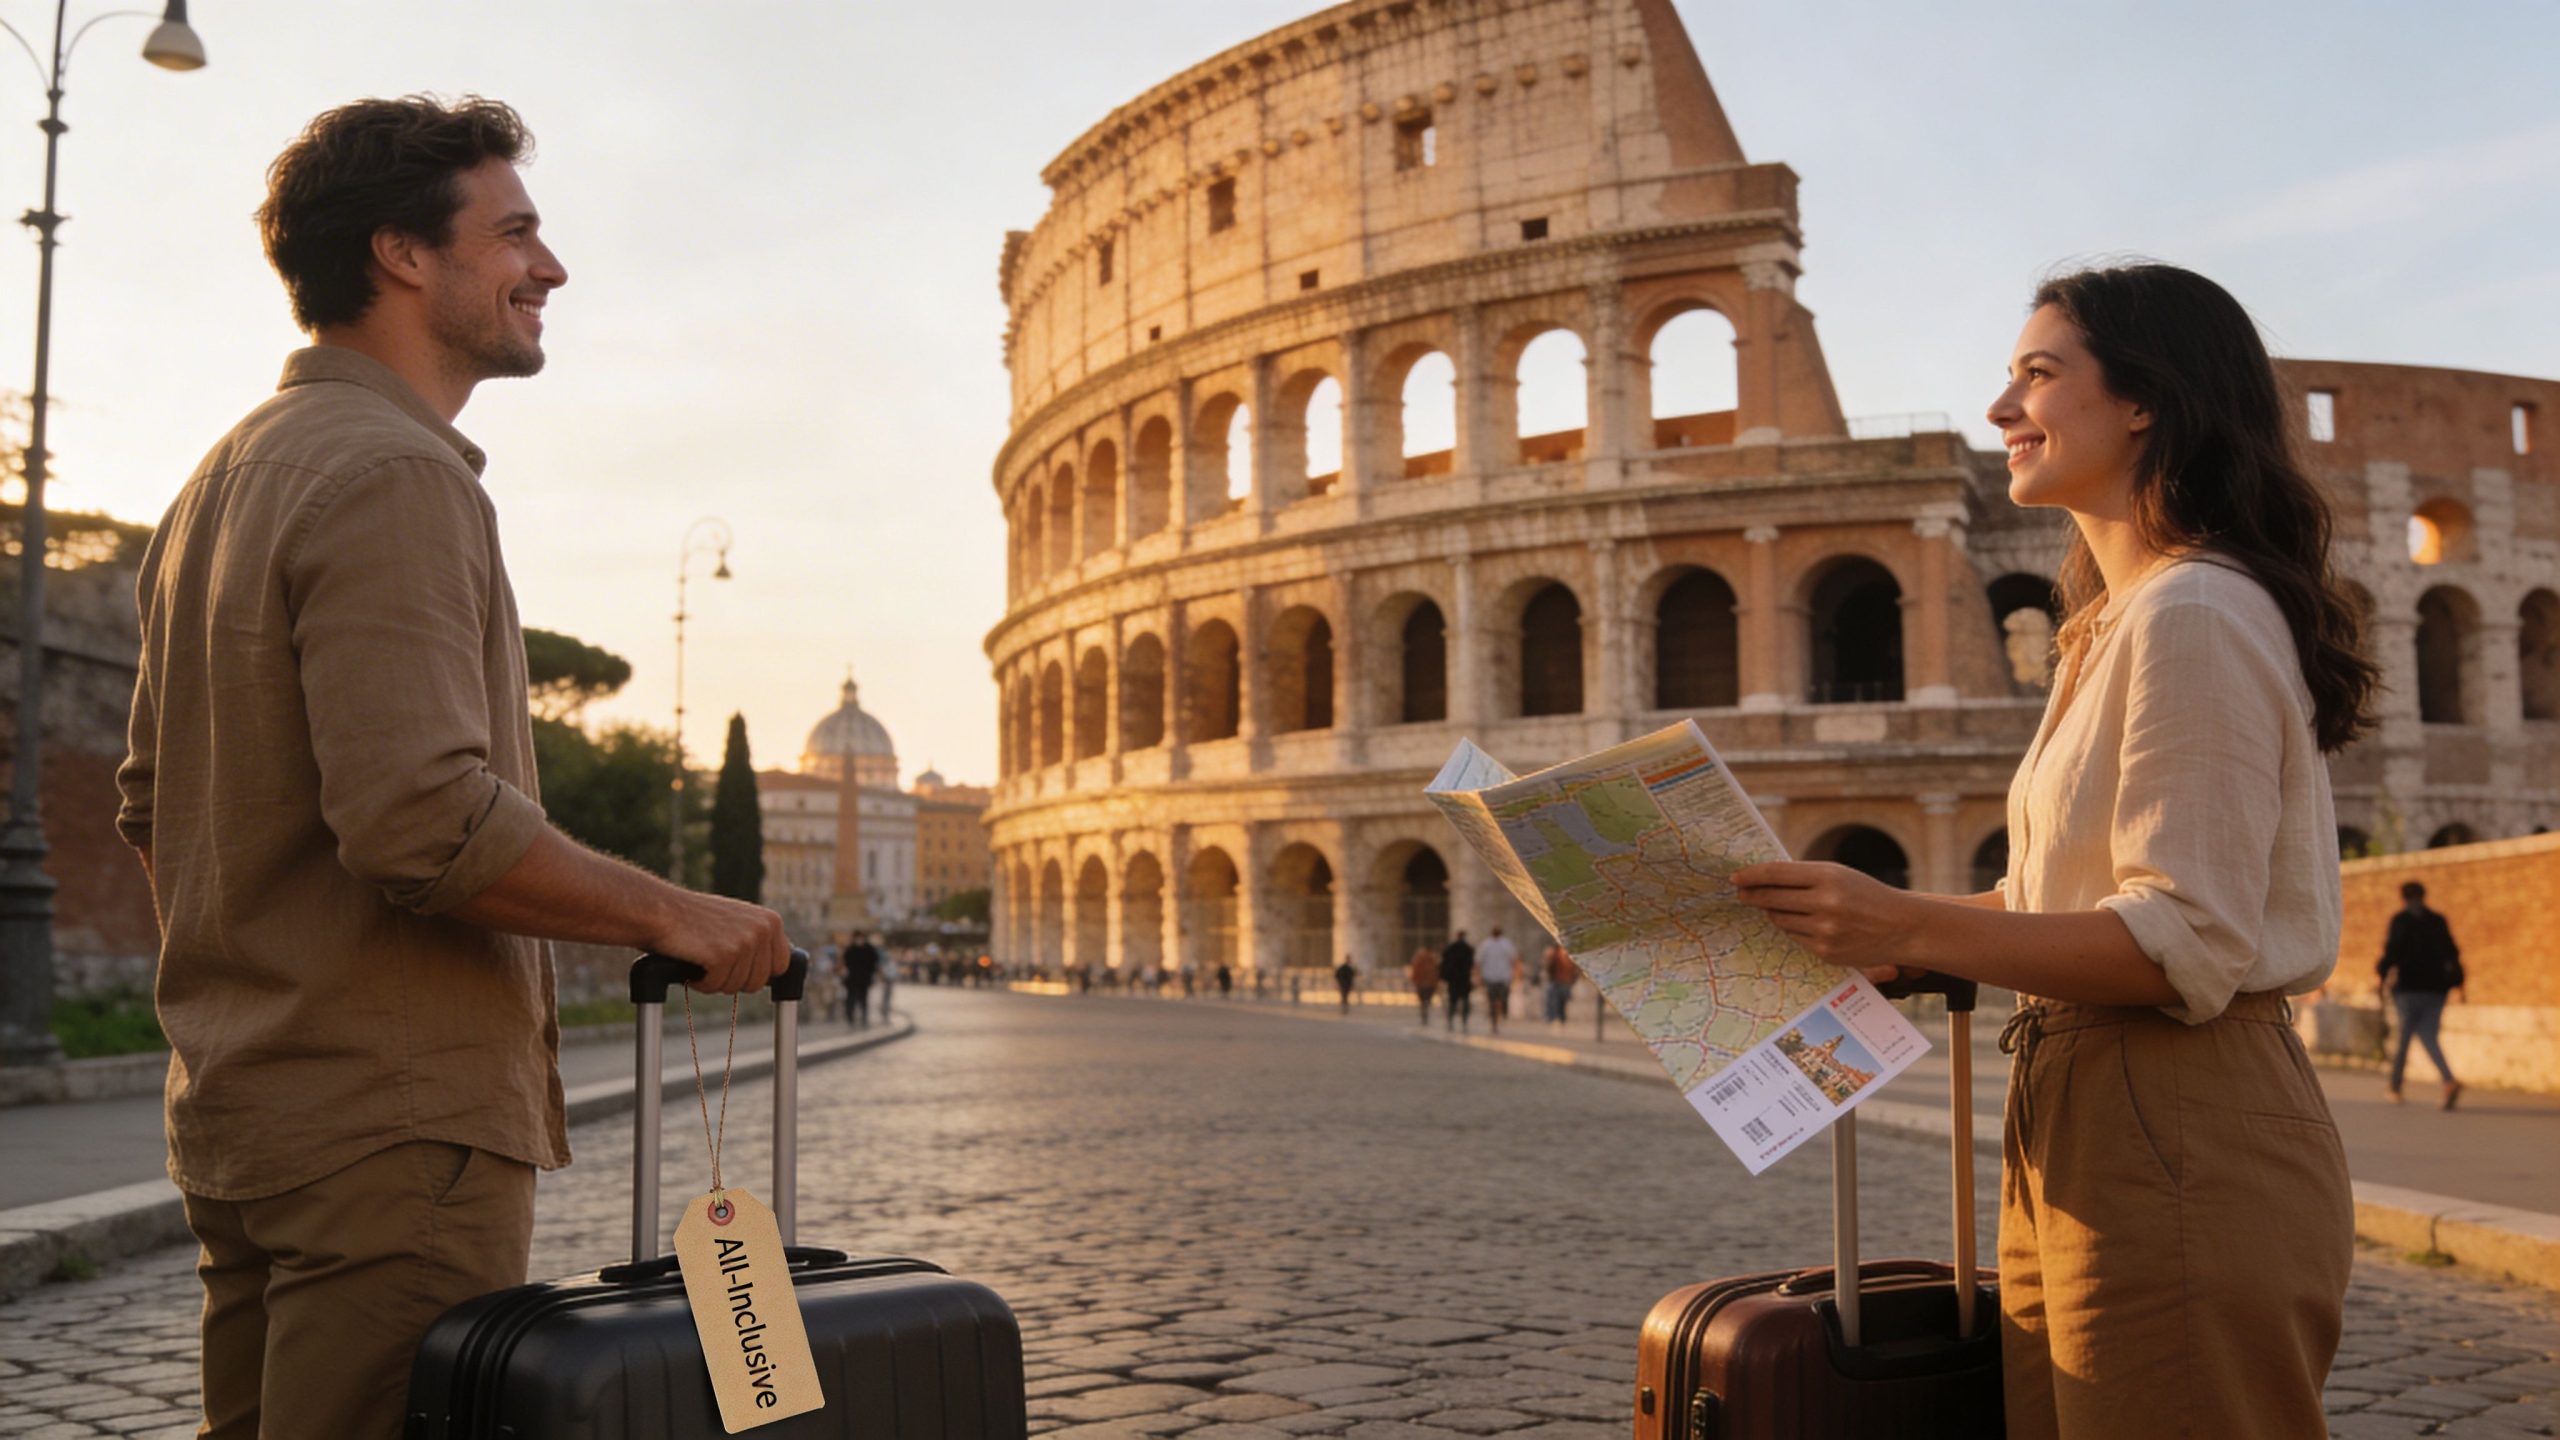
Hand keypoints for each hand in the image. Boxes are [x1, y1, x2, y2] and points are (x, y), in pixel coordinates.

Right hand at [650, 892, 791, 994]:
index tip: (737, 968)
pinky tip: (691, 963)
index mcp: (771, 921)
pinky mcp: (724, 955)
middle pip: (758, 982)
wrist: (660, 909)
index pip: (781, 966)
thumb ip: (760, 939)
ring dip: (714, 980)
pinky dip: (700, 982)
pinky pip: (715, 986)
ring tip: (700, 957)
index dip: (756, 973)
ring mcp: (745, 942)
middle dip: (734, 979)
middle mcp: (763, 929)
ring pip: (735, 987)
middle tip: (713, 962)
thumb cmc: (694, 919)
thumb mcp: (738, 921)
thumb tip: (780, 968)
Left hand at [1731, 861, 1919, 971]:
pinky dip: (1793, 929)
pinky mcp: (1825, 952)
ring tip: (1782, 906)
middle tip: (1741, 892)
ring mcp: (1825, 931)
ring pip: (1780, 920)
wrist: (1901, 926)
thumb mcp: (1839, 875)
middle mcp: (1825, 903)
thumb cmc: (1866, 895)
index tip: (1735, 877)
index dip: (1752, 875)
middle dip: (1753, 895)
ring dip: (1774, 913)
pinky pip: (1794, 937)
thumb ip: (1804, 876)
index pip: (1777, 874)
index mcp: (1828, 877)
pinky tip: (1806, 923)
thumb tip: (1762, 880)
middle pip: (1772, 899)